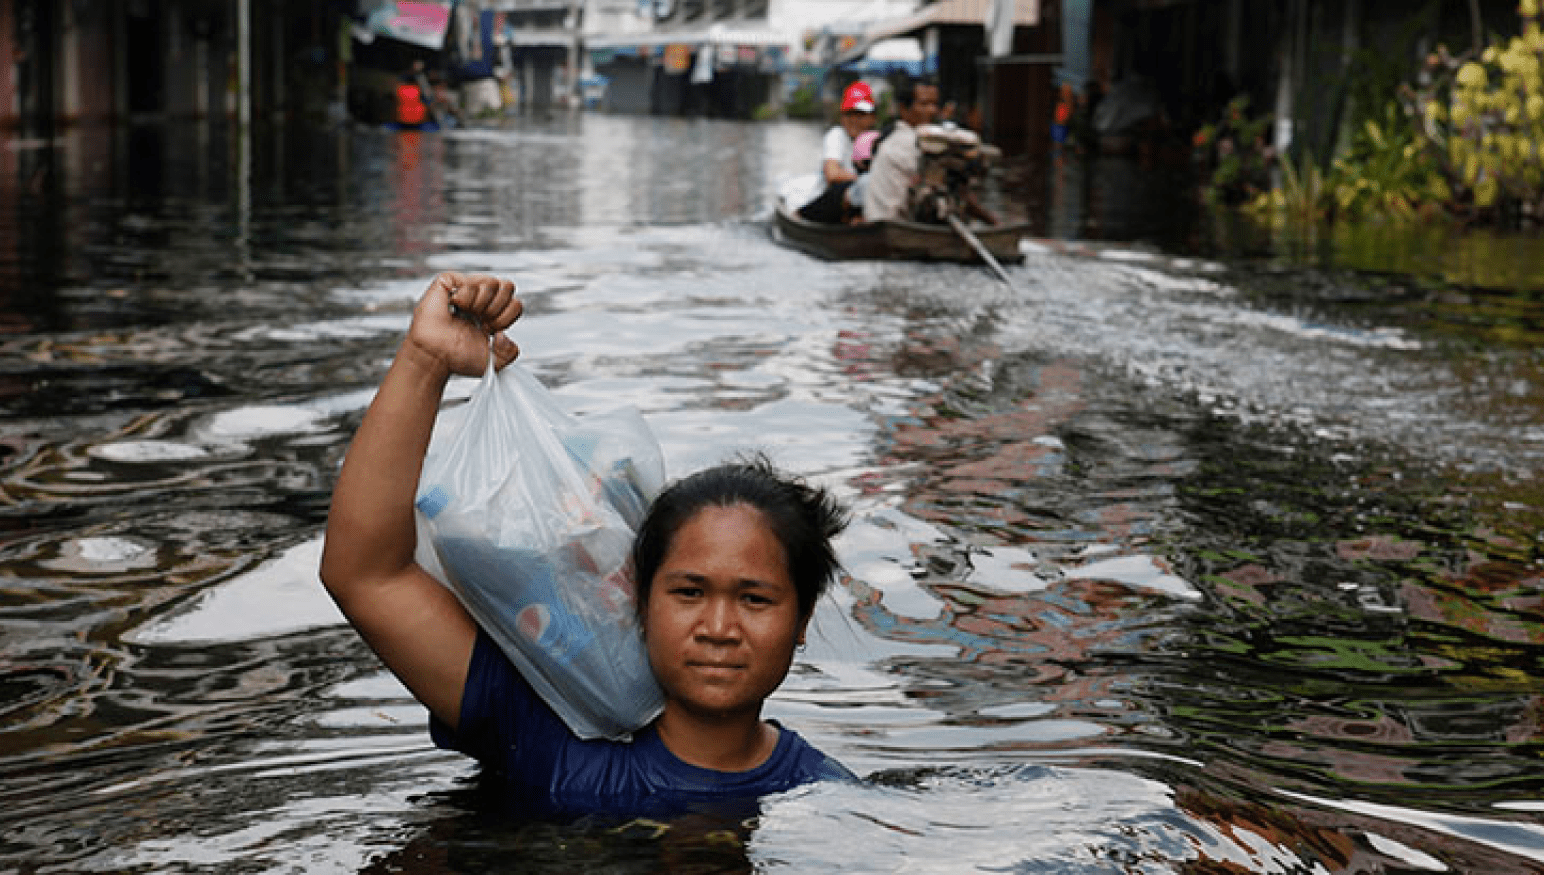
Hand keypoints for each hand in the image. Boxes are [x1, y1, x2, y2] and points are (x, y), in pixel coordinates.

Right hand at [405, 272, 521, 377]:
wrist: (437, 358)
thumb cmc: (456, 359)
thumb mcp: (494, 362)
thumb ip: (510, 353)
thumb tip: (504, 335)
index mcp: (492, 314)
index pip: (515, 303)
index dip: (506, 318)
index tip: (489, 330)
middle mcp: (481, 300)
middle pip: (508, 287)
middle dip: (497, 309)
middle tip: (481, 321)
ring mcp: (466, 289)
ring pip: (492, 282)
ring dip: (481, 305)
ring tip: (467, 314)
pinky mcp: (449, 282)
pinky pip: (469, 281)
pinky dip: (466, 297)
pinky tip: (456, 306)